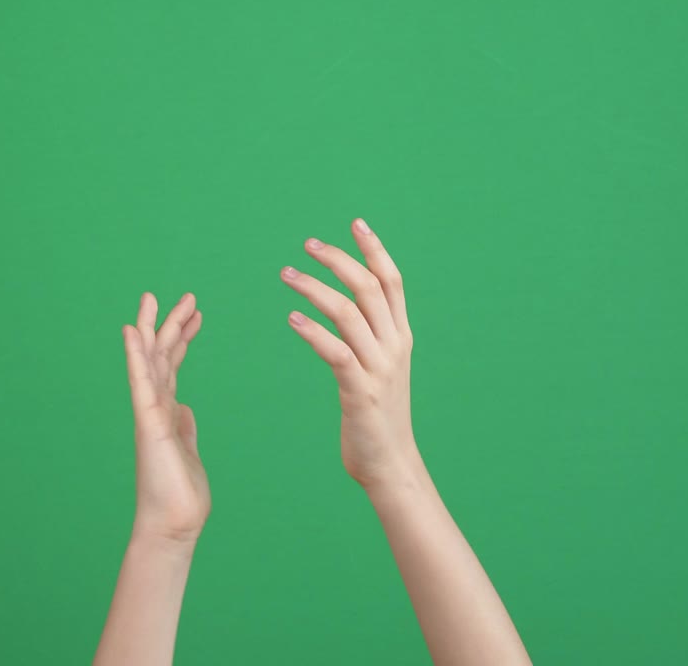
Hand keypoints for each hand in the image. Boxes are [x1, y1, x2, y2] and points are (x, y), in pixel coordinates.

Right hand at [121, 292, 208, 543]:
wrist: (174, 525)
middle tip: (187, 295)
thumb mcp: (188, 451)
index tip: (194, 315)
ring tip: (153, 298)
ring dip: (152, 329)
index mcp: (166, 414)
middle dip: (171, 325)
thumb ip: (184, 427)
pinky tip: (133, 331)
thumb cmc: (180, 495)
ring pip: (148, 363)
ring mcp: (148, 415)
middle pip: (160, 357)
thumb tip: (185, 408)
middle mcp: (154, 409)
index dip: (182, 340)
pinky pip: (141, 383)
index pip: (172, 368)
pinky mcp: (148, 424)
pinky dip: (136, 355)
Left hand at [280, 218, 420, 488]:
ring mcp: (379, 369)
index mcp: (401, 337)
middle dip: (339, 259)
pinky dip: (314, 331)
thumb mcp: (383, 368)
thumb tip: (353, 309)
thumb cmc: (379, 416)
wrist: (391, 464)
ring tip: (287, 275)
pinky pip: (337, 352)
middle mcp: (394, 347)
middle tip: (307, 244)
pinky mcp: (360, 392)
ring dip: (315, 289)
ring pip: (349, 313)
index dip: (375, 249)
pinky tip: (292, 319)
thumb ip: (373, 337)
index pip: (392, 281)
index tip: (355, 222)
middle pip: (369, 288)